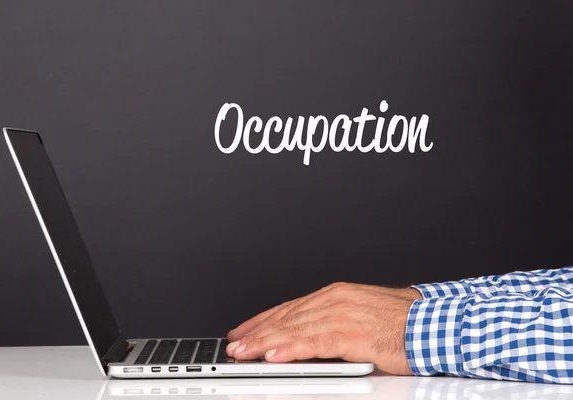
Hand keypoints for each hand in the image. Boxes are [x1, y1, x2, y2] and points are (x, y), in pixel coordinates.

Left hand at [226, 282, 421, 374]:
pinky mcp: (351, 333)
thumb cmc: (402, 323)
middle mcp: (335, 300)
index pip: (289, 308)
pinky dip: (289, 350)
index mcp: (336, 295)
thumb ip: (333, 324)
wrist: (434, 324)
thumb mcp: (360, 315)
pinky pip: (313, 342)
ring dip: (264, 342)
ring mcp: (341, 314)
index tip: (245, 331)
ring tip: (243, 353)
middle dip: (257, 332)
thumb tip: (309, 338)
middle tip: (235, 345)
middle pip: (286, 317)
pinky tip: (273, 356)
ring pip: (293, 329)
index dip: (263, 321)